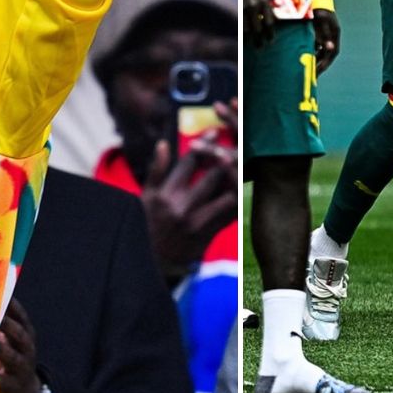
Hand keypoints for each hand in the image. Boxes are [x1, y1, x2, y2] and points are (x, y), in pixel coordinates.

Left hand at [0, 302, 42, 392]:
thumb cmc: (11, 360)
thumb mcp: (11, 341)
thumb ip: (0, 324)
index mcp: (26, 334)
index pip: (21, 316)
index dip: (11, 305)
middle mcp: (27, 349)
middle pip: (20, 334)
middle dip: (7, 324)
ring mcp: (22, 368)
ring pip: (12, 357)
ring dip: (1, 349)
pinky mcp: (13, 386)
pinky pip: (3, 381)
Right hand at [142, 135, 239, 277]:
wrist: (153, 262)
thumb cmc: (148, 223)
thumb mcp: (146, 197)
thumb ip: (157, 170)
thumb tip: (164, 143)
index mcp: (167, 195)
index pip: (189, 162)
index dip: (205, 144)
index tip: (216, 130)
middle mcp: (183, 208)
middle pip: (213, 176)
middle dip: (227, 157)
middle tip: (237, 144)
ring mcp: (199, 223)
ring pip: (228, 195)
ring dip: (238, 179)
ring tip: (246, 164)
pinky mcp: (210, 234)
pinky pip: (231, 214)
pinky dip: (239, 199)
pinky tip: (245, 186)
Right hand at [243, 0, 275, 46]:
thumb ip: (268, 9)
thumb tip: (274, 24)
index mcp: (264, 2)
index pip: (269, 22)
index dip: (270, 34)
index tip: (270, 41)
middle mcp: (254, 6)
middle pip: (258, 28)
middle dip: (259, 40)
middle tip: (260, 47)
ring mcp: (243, 8)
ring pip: (246, 29)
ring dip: (249, 39)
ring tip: (250, 46)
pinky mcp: (235, 10)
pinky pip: (239, 25)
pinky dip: (241, 33)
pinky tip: (242, 39)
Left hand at [312, 7, 340, 72]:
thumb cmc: (318, 7)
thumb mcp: (321, 20)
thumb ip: (325, 33)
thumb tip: (330, 48)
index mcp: (334, 33)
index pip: (332, 52)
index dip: (326, 63)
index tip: (318, 71)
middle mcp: (331, 35)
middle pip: (327, 53)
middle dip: (320, 64)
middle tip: (311, 74)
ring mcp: (325, 34)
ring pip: (321, 50)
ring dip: (315, 59)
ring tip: (307, 68)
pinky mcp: (318, 32)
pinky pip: (316, 45)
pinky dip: (311, 51)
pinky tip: (304, 56)